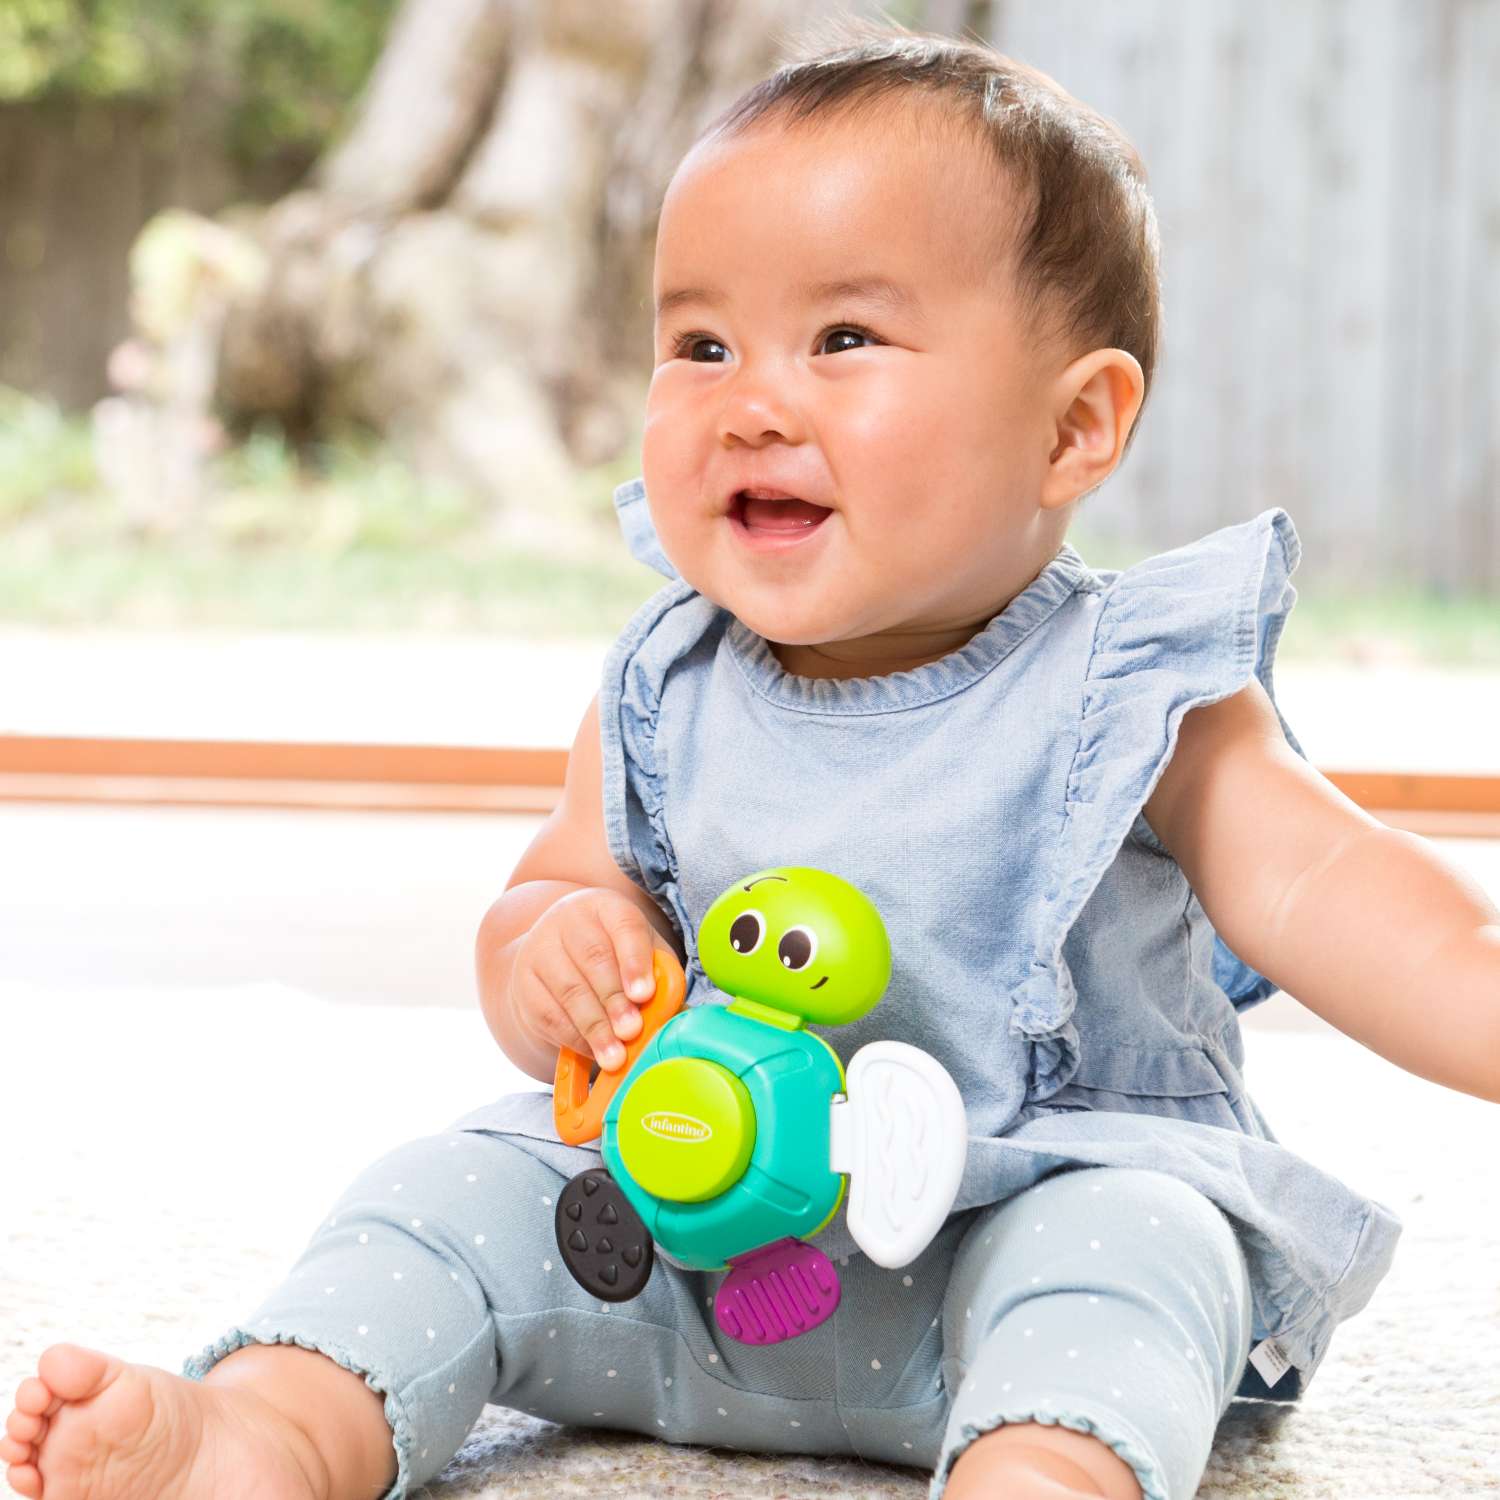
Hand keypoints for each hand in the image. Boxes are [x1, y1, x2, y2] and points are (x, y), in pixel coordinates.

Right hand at [509, 887, 665, 1069]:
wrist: (557, 957)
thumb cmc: (612, 955)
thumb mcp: (640, 952)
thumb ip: (658, 974)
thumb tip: (672, 1009)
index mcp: (606, 906)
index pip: (624, 925)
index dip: (635, 960)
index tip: (645, 994)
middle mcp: (568, 919)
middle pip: (594, 959)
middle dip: (615, 1001)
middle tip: (632, 1030)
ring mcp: (540, 949)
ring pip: (569, 991)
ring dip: (595, 1027)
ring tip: (615, 1055)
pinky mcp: (523, 982)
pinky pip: (549, 1013)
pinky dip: (574, 1037)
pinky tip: (593, 1051)